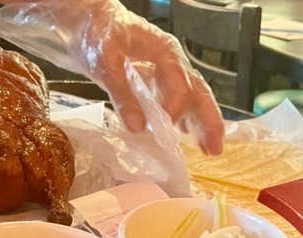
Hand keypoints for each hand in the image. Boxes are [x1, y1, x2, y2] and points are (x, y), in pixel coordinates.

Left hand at [82, 14, 223, 154]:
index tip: (165, 131)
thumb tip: (137, 127)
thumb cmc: (97, 34)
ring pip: (193, 99)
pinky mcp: (155, 84)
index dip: (175, 109)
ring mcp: (166, 74)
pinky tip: (187, 137)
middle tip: (214, 148)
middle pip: (198, 92)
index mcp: (165, 52)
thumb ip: (121, 92)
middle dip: (209, 120)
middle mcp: (172, 63)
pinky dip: (184, 120)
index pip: (180, 85)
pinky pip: (176, 103)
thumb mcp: (104, 60)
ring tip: (209, 149)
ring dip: (202, 123)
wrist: (87, 22)